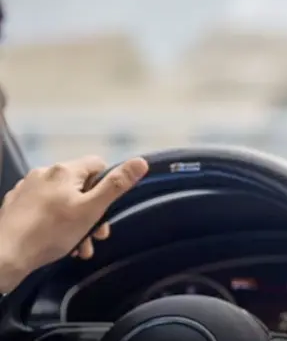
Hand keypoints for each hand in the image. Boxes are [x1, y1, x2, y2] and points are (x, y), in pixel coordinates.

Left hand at [0, 155, 148, 292]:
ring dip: (75, 221)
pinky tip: (55, 240)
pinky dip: (54, 222)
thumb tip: (141, 161)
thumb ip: (117, 185)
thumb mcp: (91, 210)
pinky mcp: (15, 204)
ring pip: (62, 199)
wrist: (4, 256)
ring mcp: (26, 188)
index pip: (98, 165)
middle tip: (95, 235)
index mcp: (64, 171)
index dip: (107, 186)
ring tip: (77, 246)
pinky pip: (44, 208)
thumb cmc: (49, 233)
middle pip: (80, 185)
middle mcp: (44, 173)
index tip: (105, 208)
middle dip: (92, 211)